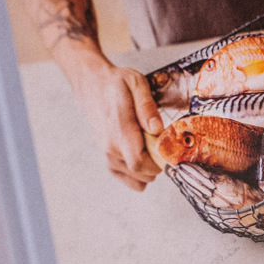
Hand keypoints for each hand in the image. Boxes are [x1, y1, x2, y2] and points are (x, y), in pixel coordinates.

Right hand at [61, 47, 163, 190]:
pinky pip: (129, 179)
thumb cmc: (117, 85)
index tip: (170, 149)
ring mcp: (108, 155)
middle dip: (159, 163)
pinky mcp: (108, 159)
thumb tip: (157, 129)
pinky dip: (141, 174)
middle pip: (142, 172)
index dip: (159, 162)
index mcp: (119, 130)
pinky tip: (146, 157)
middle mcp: (111, 147)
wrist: (93, 87)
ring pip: (137, 178)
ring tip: (153, 146)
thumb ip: (147, 106)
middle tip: (164, 144)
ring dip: (152, 168)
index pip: (140, 162)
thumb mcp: (136, 84)